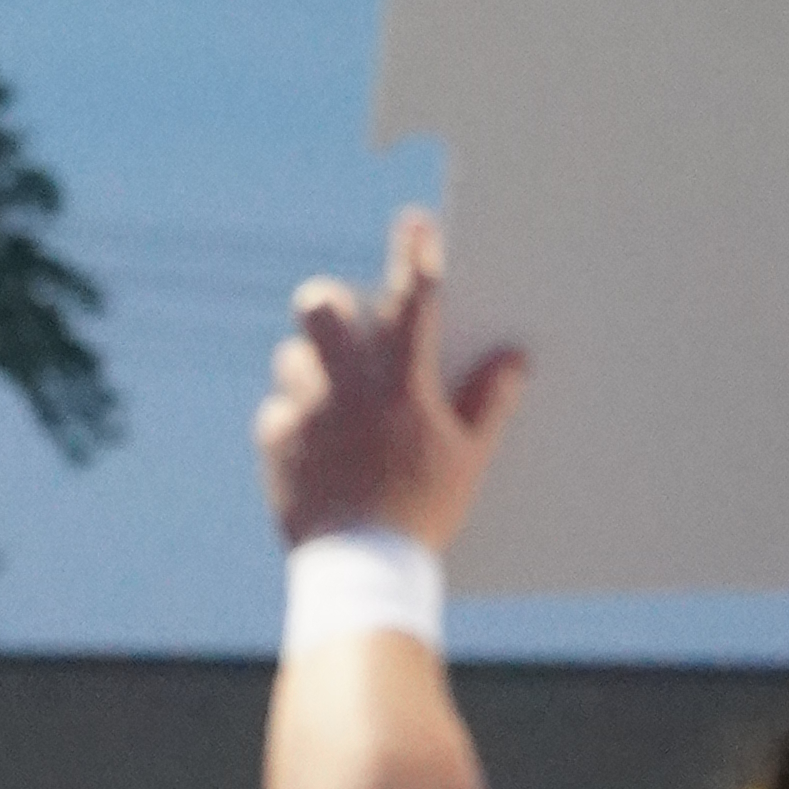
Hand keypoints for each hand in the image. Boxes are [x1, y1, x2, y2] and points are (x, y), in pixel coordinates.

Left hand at [254, 208, 527, 551]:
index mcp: (402, 383)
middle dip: (330, 304)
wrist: (360, 567)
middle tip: (345, 326)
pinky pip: (276, 412)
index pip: (413, 301)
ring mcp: (305, 410)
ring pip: (291, 358)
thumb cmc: (423, 512)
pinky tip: (315, 451)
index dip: (416, 254)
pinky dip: (293, 423)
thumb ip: (488, 401)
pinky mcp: (273, 440)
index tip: (415, 221)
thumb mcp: (467, 459)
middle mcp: (347, 386)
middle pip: (320, 305)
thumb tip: (515, 356)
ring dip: (310, 371)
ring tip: (334, 405)